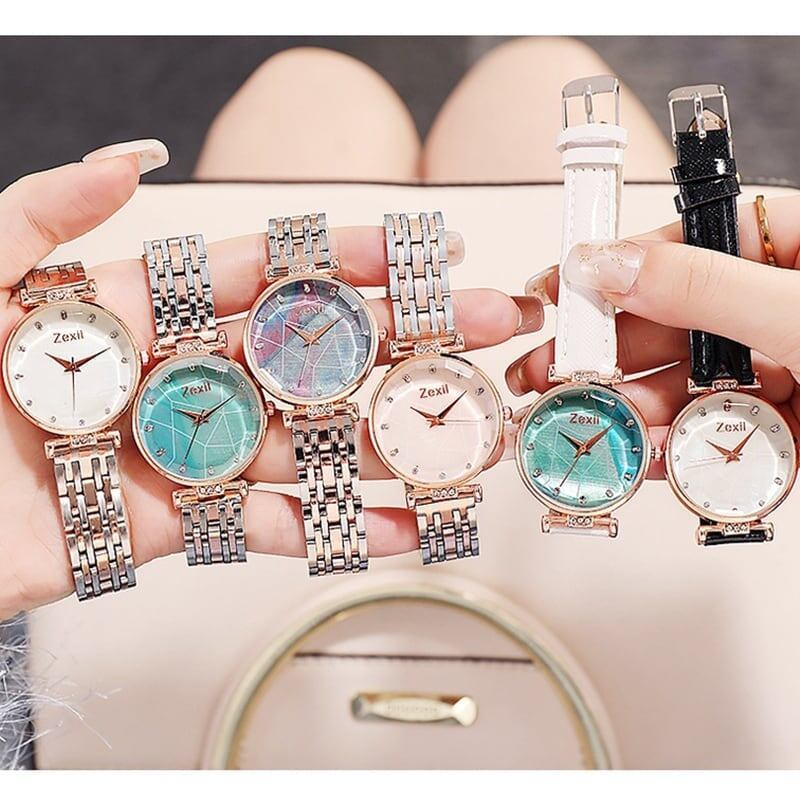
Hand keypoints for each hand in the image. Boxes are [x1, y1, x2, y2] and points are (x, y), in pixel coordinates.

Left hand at [0, 159, 543, 619]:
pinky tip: (402, 527)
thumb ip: (37, 216)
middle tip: (489, 332)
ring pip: (310, 440)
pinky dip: (336, 530)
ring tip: (468, 438)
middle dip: (405, 340)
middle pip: (309, 352)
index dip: (343, 259)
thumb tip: (129, 158)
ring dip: (392, 440)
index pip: (263, 274)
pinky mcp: (174, 522)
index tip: (424, 251)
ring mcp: (184, 450)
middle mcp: (177, 375)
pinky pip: (268, 525)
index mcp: (136, 311)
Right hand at [505, 194, 799, 478]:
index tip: (559, 291)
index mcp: (792, 253)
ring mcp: (786, 367)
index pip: (688, 246)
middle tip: (553, 373)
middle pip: (674, 323)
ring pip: (689, 383)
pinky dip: (679, 448)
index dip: (618, 267)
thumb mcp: (795, 310)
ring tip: (594, 422)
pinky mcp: (788, 425)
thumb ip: (702, 287)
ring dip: (637, 408)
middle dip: (611, 355)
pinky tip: (647, 454)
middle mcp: (777, 307)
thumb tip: (607, 265)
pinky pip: (718, 431)